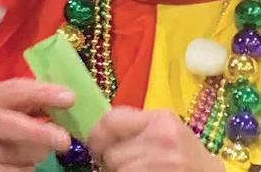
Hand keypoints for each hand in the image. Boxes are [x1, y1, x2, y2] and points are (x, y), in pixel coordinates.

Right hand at [0, 78, 73, 171]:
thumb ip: (25, 100)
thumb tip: (64, 101)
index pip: (17, 90)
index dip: (44, 93)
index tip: (70, 97)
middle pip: (13, 126)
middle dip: (41, 133)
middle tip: (65, 140)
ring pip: (17, 155)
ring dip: (36, 155)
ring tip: (41, 149)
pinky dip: (25, 170)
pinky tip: (27, 164)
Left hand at [88, 106, 224, 171]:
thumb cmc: (188, 156)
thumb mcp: (167, 131)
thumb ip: (137, 126)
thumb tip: (100, 131)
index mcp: (160, 119)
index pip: (111, 121)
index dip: (96, 136)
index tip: (96, 147)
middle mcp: (161, 139)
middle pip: (112, 154)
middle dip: (112, 163)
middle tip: (122, 166)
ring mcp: (162, 164)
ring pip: (118, 171)